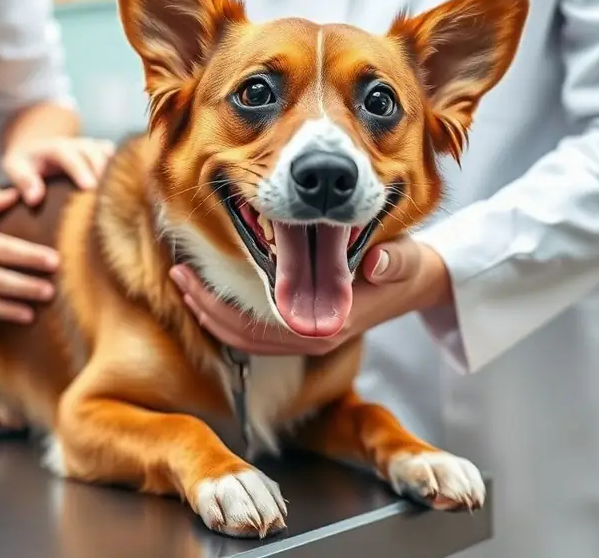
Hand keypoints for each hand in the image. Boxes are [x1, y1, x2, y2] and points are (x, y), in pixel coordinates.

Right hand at [0, 186, 60, 322]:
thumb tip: (15, 193)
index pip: (4, 248)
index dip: (29, 255)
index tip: (53, 259)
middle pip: (1, 275)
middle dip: (28, 281)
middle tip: (53, 285)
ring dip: (20, 298)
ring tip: (46, 297)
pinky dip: (4, 313)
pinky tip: (26, 315)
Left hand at [2, 136, 115, 205]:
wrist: (35, 148)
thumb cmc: (23, 163)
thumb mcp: (14, 167)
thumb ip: (23, 180)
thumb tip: (34, 198)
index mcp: (54, 146)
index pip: (68, 155)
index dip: (80, 170)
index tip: (89, 187)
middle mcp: (76, 144)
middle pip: (93, 152)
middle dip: (101, 170)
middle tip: (108, 195)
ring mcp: (91, 147)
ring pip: (107, 153)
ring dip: (113, 170)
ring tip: (120, 193)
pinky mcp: (101, 153)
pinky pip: (115, 157)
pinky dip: (121, 168)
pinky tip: (126, 188)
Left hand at [172, 236, 452, 355]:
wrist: (421, 283)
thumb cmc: (408, 268)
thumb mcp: (405, 260)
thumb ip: (393, 262)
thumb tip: (377, 264)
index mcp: (329, 323)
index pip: (260, 329)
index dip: (220, 309)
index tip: (192, 279)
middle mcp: (313, 336)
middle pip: (243, 339)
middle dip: (205, 308)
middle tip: (177, 274)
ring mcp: (307, 336)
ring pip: (246, 339)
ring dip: (211, 312)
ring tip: (184, 281)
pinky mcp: (304, 327)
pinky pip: (256, 331)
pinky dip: (228, 315)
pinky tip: (210, 292)